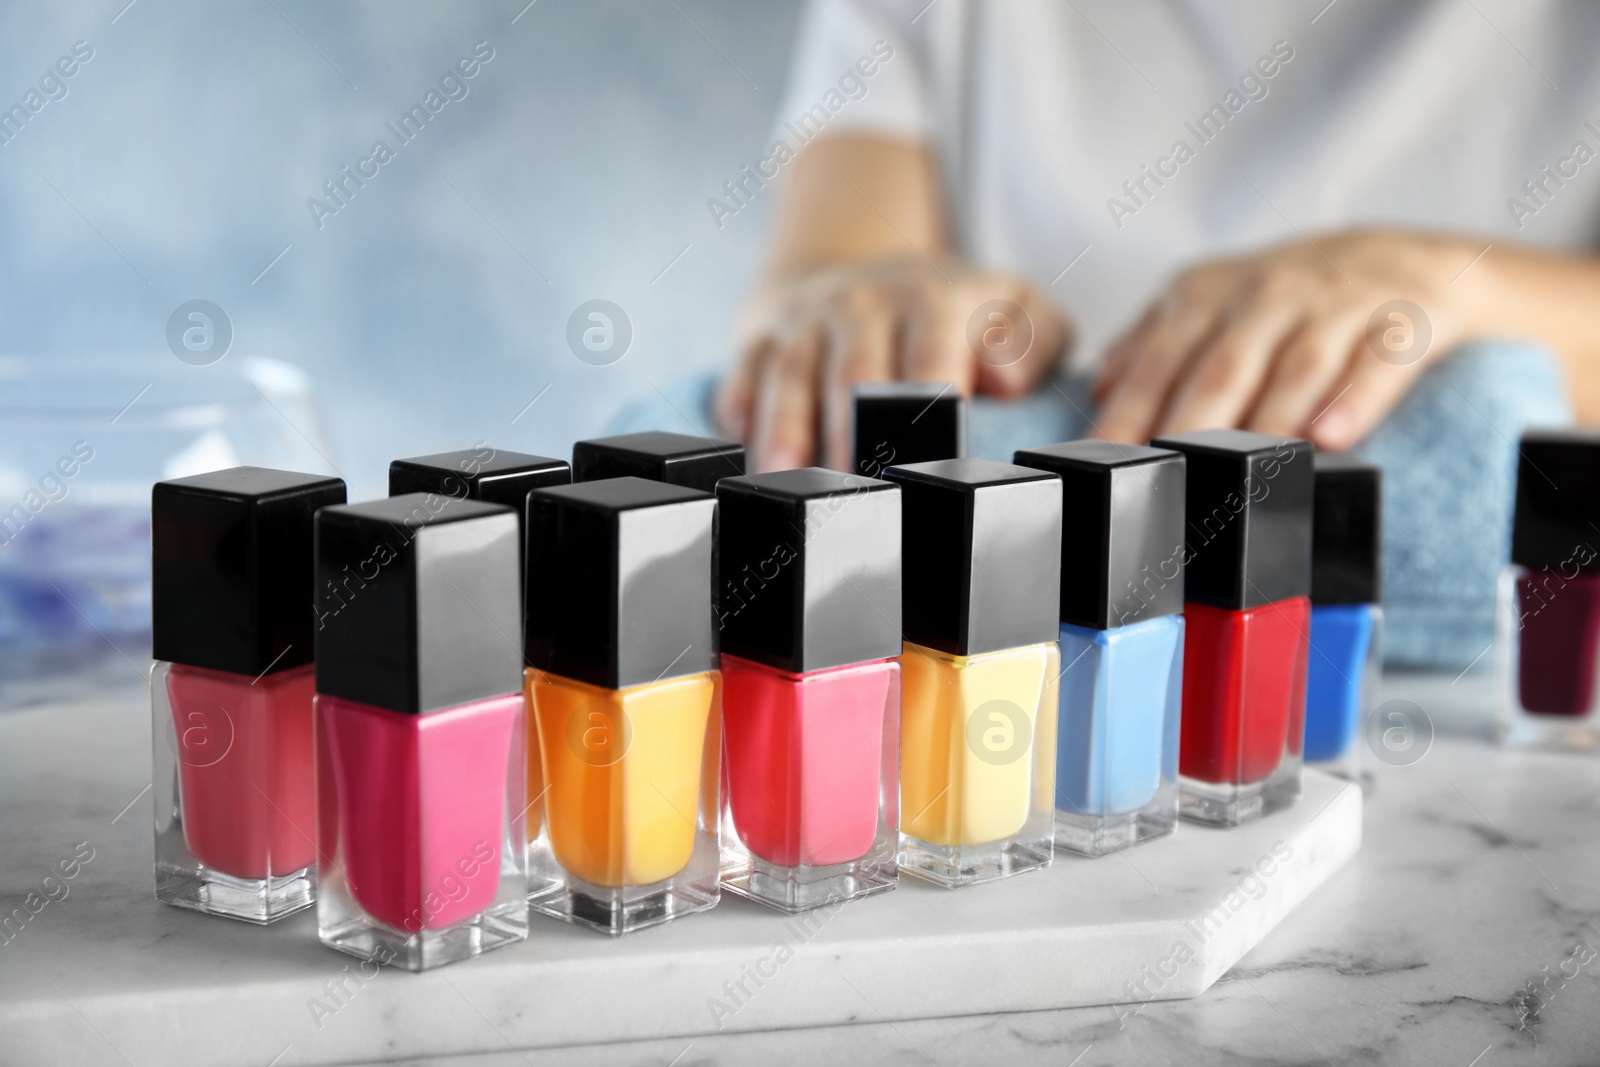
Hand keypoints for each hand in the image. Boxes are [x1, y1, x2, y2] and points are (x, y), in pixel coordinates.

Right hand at [718, 257, 1071, 471]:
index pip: (930, 364)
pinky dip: (738, 412)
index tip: (933, 466)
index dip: (929, 418)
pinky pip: (741, 375)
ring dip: (786, 430)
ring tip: (784, 478)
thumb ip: (1034, 341)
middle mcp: (863, 303)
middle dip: (854, 436)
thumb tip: (1008, 382)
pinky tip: (741, 453)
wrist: (856, 264)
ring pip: (790, 378)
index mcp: (933, 300)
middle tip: (860, 496)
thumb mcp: (1013, 307)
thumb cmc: (948, 313)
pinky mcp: (757, 338)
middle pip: (854, 378)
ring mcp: (804, 320)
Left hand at [1093, 229, 1485, 448]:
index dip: (1128, 415)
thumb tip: (1099, 392)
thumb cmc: (1287, 301)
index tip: (1106, 464)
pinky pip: (1379, 360)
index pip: (1157, 362)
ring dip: (1268, 421)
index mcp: (1205, 295)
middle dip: (1189, 427)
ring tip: (1242, 475)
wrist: (1406, 259)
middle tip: (1166, 482)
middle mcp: (1266, 293)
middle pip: (1221, 369)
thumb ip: (1150, 345)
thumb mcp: (1210, 305)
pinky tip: (1330, 438)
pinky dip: (1355, 399)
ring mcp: (1336, 304)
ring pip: (1296, 367)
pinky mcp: (1405, 317)